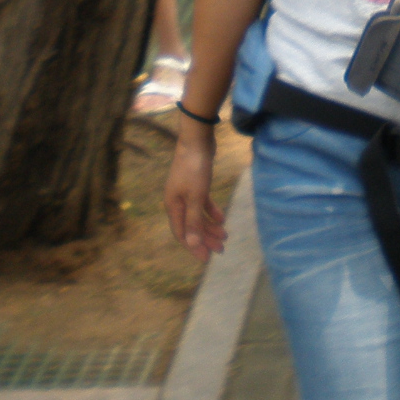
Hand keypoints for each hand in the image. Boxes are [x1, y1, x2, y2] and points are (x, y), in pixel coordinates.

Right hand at [164, 124, 226, 261]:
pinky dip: (211, 212)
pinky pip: (203, 204)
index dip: (194, 246)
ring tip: (225, 235)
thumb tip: (192, 244)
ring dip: (210, 226)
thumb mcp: (196, 197)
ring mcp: (186, 193)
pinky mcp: (196, 185)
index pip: (182, 233)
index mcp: (173, 206)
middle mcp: (177, 202)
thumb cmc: (194, 169)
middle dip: (205, 238)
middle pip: (191, 226)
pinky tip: (222, 218)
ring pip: (198, 216)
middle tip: (221, 249)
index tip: (206, 258)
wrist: (197, 140)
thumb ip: (194, 221)